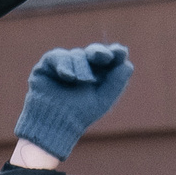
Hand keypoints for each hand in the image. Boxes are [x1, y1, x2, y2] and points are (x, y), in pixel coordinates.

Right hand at [15, 43, 134, 161]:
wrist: (54, 123)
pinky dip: (64, 65)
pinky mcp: (47, 65)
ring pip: (77, 54)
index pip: (108, 58)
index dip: (115, 53)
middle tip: (104, 56)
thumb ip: (117, 83)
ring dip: (81, 67)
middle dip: (99, 52)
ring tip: (79, 82)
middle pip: (94, 51)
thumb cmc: (79, 115)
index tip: (120, 53)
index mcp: (97, 74)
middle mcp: (81, 66)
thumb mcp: (102, 100)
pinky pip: (58, 56)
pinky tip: (67, 77)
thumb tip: (128, 64)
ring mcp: (65, 64)